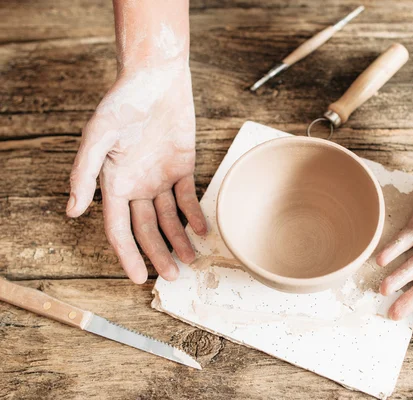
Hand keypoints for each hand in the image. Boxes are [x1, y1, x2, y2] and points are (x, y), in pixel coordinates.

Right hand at [67, 61, 205, 283]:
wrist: (157, 79)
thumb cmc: (123, 103)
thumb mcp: (98, 136)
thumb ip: (84, 173)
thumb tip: (71, 211)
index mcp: (113, 183)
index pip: (118, 229)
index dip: (127, 255)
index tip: (138, 278)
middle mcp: (136, 185)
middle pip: (147, 229)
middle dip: (158, 254)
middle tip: (173, 277)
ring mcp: (160, 178)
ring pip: (169, 218)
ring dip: (180, 239)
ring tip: (191, 259)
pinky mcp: (182, 167)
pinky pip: (188, 197)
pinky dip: (195, 214)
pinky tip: (202, 230)